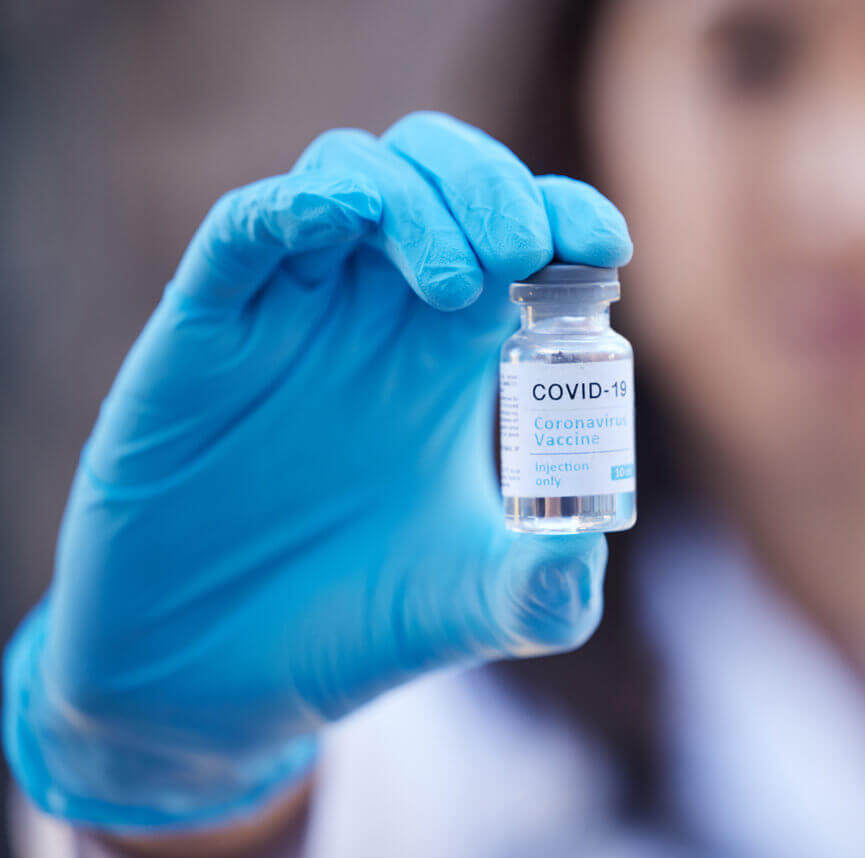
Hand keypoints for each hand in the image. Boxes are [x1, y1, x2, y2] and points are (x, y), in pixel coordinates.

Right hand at [3, 111, 631, 830]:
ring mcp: (289, 317)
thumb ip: (547, 592)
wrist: (217, 680)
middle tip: (522, 252)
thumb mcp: (471, 610)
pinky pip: (242, 230)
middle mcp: (374, 319)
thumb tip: (590, 552)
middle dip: (491, 186)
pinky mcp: (204, 335)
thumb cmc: (351, 628)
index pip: (516, 238)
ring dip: (411, 194)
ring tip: (455, 282)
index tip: (604, 245)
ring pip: (348, 175)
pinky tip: (337, 220)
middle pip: (437, 177)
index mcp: (448, 359)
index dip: (563, 216)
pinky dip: (291, 206)